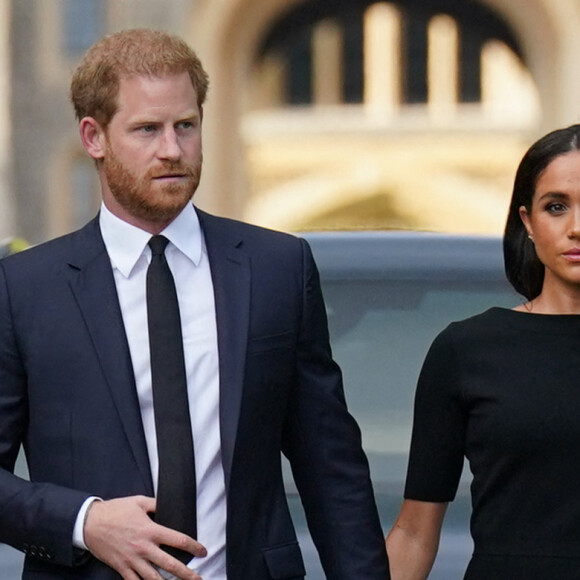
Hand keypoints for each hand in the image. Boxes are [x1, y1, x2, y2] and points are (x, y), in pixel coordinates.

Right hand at [84, 495, 205, 579]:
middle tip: (199, 579)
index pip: (178, 540)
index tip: (203, 552)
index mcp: (151, 530)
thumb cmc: (116, 510)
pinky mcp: (122, 568)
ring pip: (154, 578)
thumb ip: (156, 504)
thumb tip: (168, 505)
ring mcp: (132, 560)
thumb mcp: (139, 501)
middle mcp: (144, 548)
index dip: (193, 547)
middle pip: (170, 565)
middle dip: (186, 574)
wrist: (90, 523)